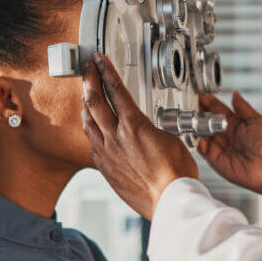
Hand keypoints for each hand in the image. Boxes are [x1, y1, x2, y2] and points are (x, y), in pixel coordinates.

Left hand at [81, 53, 197, 218]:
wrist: (170, 200)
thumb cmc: (176, 173)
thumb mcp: (170, 138)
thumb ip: (151, 129)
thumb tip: (147, 130)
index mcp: (133, 124)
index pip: (115, 89)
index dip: (105, 70)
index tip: (99, 60)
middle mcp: (115, 137)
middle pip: (93, 101)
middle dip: (88, 80)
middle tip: (87, 69)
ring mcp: (107, 154)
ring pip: (88, 123)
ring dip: (85, 105)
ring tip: (86, 96)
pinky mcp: (105, 170)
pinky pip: (92, 146)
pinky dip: (91, 133)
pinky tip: (93, 131)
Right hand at [194, 93, 261, 218]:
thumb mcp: (256, 120)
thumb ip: (243, 107)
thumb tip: (235, 94)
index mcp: (235, 123)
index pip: (217, 109)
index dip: (208, 100)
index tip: (200, 92)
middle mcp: (225, 134)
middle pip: (206, 119)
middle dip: (197, 110)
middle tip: (189, 101)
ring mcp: (218, 146)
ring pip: (200, 132)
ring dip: (194, 124)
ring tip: (187, 114)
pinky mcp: (213, 158)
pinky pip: (199, 147)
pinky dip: (193, 139)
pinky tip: (190, 131)